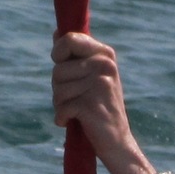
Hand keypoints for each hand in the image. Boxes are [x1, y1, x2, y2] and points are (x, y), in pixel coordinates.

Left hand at [51, 32, 150, 173]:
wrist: (117, 141)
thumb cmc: (100, 106)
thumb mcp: (91, 75)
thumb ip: (75, 55)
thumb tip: (57, 32)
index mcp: (105, 54)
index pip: (68, 39)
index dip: (58, 54)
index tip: (64, 65)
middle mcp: (104, 65)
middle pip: (57, 69)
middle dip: (59, 88)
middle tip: (76, 98)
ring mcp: (99, 85)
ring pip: (57, 89)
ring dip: (61, 104)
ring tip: (78, 110)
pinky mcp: (91, 105)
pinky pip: (61, 107)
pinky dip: (62, 118)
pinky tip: (75, 121)